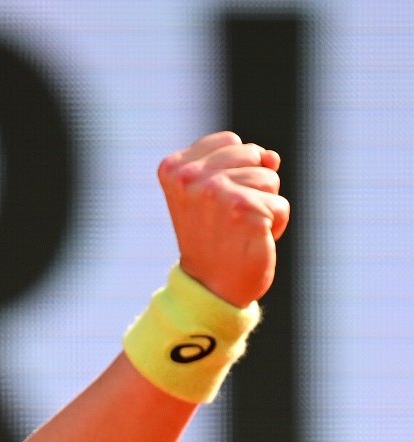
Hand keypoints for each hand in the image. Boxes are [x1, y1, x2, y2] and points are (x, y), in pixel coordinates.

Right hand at [158, 131, 289, 307]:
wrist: (210, 287)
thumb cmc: (213, 238)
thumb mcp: (215, 192)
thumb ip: (240, 165)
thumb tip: (272, 157)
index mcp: (174, 168)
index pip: (231, 142)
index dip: (235, 169)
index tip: (215, 202)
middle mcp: (189, 177)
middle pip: (253, 154)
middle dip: (253, 184)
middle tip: (229, 217)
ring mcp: (215, 191)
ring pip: (270, 177)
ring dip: (264, 205)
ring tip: (239, 228)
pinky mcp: (244, 209)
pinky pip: (280, 205)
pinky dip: (275, 225)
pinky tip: (252, 240)